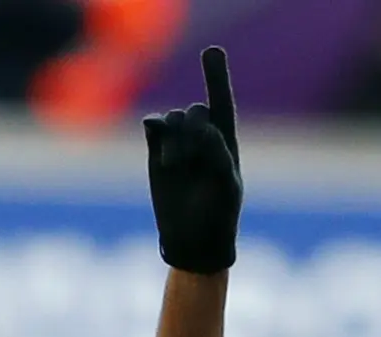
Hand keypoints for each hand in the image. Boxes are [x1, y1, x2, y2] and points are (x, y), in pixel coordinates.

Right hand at [144, 47, 242, 274]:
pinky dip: (156, 125)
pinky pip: (154, 126)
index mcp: (226, 144)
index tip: (211, 51)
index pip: (222, 105)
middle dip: (192, 128)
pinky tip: (155, 133)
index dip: (217, 77)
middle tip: (188, 157)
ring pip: (174, 118)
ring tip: (173, 165)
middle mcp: (203, 139)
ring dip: (174, 136)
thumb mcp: (226, 186)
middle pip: (196, 111)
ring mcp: (178, 145)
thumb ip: (218, 154)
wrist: (192, 241)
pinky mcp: (156, 152)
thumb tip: (201, 127)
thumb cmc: (218, 216)